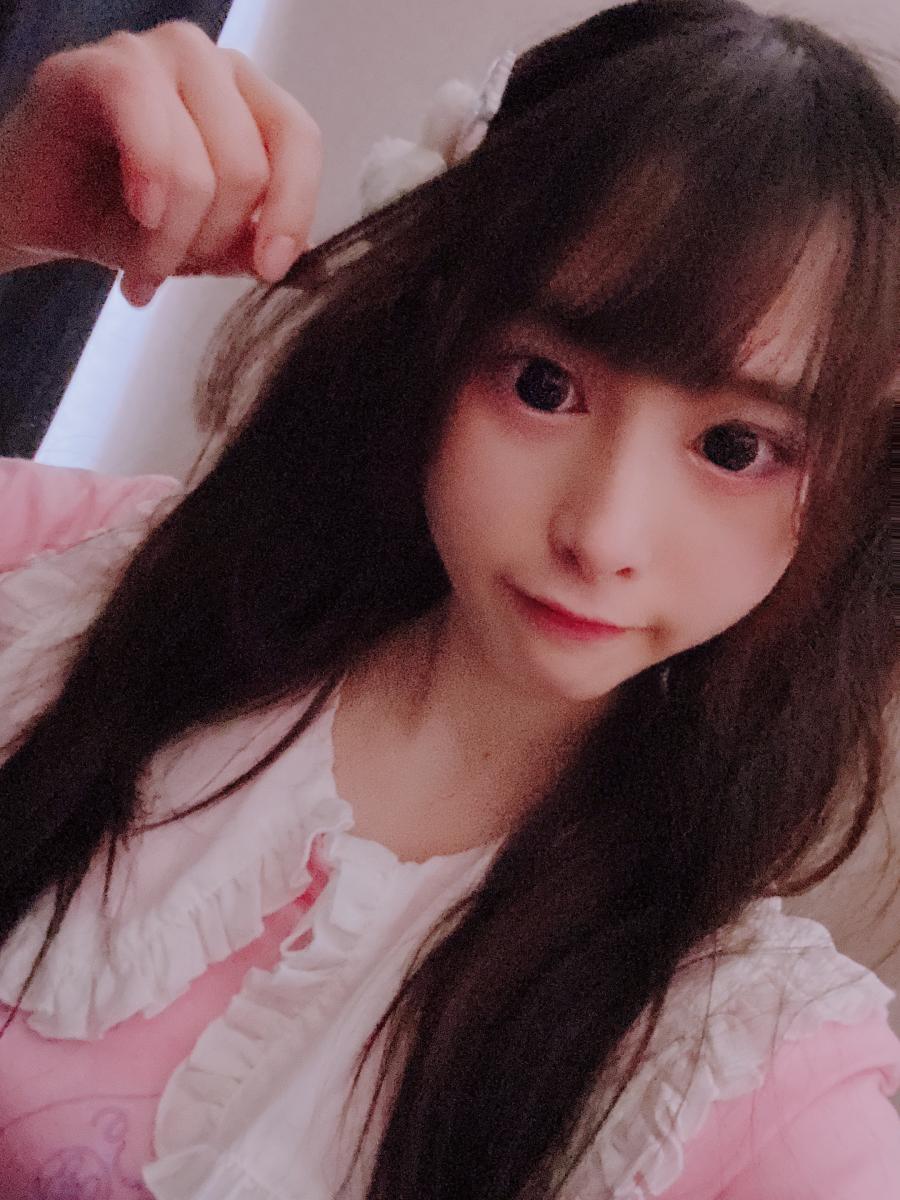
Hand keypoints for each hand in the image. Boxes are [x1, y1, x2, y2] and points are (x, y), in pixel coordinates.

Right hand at [0, 20, 322, 305]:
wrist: (39, 215)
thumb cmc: (121, 218)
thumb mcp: (200, 245)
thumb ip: (247, 244)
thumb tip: (287, 254)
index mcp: (247, 99)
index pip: (299, 139)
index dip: (292, 210)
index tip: (269, 270)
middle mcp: (209, 65)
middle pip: (248, 166)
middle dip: (211, 240)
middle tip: (174, 271)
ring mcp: (155, 55)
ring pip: (200, 163)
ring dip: (172, 236)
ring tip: (142, 266)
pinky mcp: (100, 65)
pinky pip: (143, 113)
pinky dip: (148, 179)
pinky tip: (140, 215)